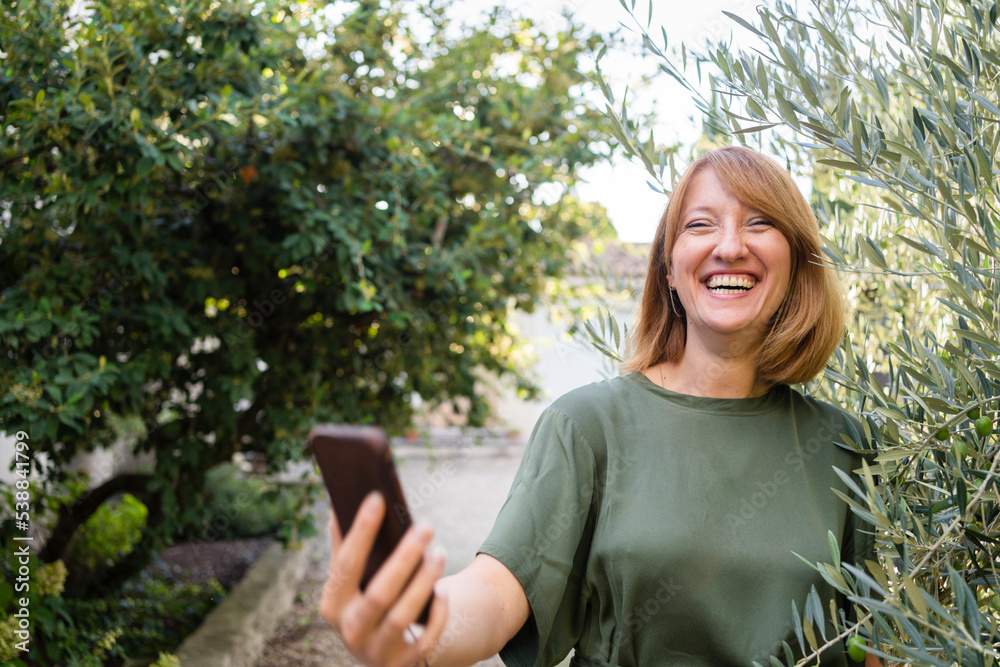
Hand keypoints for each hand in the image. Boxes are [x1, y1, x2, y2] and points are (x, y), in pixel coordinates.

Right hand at [320, 492, 449, 666]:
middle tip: (426, 525)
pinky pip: (425, 639)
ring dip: (423, 582)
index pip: (346, 564)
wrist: (381, 650)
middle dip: (404, 558)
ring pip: (402, 616)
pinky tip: (444, 592)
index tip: (378, 497)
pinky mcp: (403, 664)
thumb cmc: (365, 600)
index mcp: (332, 604)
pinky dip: (436, 615)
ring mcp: (376, 651)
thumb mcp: (350, 582)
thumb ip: (343, 548)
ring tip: (439, 553)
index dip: (361, 531)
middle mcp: (350, 631)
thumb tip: (336, 508)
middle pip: (378, 593)